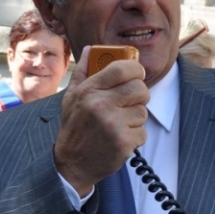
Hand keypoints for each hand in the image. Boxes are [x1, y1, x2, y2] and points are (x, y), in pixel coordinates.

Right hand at [53, 45, 148, 195]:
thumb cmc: (73, 128)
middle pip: (139, 88)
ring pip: (143, 111)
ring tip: (118, 124)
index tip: (135, 74)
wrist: (71, 164)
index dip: (135, 68)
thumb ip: (83, 73)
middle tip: (129, 102)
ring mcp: (113, 125)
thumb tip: (90, 49)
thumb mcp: (71, 98)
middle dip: (138, 95)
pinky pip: (142, 131)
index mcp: (88, 91)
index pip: (122, 68)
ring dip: (135, 118)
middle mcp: (101, 105)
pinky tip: (119, 138)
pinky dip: (134, 136)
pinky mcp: (124, 142)